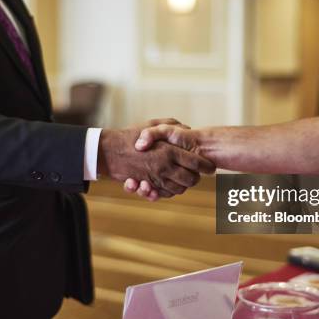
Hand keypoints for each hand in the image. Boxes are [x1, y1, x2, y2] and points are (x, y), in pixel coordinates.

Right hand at [98, 123, 213, 199]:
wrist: (109, 151)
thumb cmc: (130, 136)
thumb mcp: (152, 124)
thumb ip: (171, 125)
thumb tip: (187, 127)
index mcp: (170, 151)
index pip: (197, 163)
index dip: (206, 166)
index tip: (210, 167)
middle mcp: (165, 166)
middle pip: (191, 179)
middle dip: (196, 178)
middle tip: (198, 174)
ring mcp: (156, 178)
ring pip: (179, 189)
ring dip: (183, 185)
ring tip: (184, 178)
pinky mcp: (148, 185)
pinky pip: (165, 194)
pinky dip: (169, 191)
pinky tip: (170, 184)